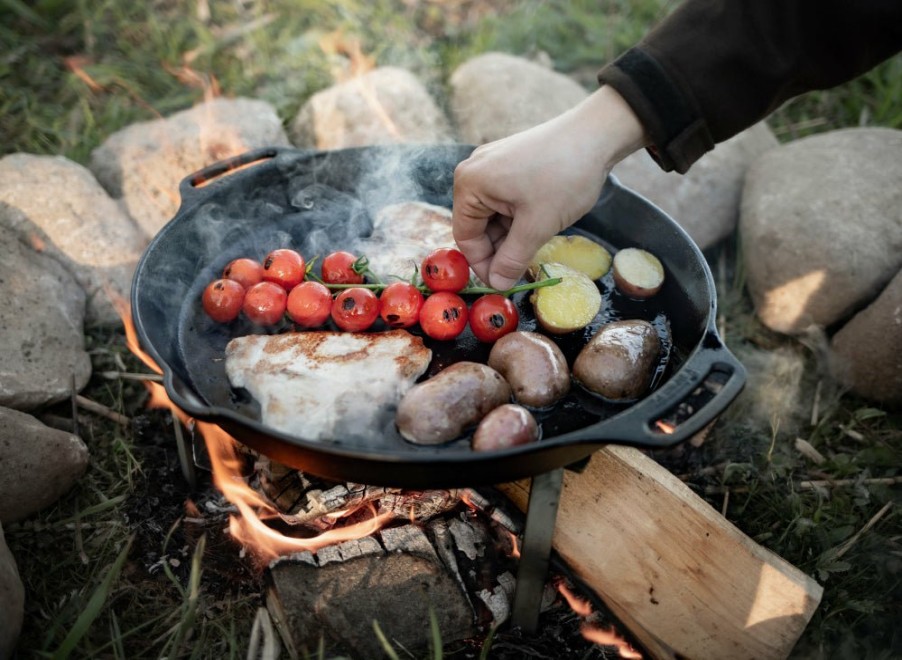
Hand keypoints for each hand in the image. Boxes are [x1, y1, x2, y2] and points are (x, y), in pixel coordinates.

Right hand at [452, 85, 647, 289]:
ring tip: (538, 241)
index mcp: (470, 184)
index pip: (465, 237)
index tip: (504, 283)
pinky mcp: (509, 162)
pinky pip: (505, 200)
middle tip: (523, 267)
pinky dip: (519, 217)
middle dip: (500, 249)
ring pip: (494, 215)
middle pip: (478, 226)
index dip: (483, 265)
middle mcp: (473, 171)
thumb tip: (497, 285)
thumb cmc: (563, 176)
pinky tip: (540, 223)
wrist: (597, 134)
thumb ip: (512, 259)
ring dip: (512, 234)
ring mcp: (492, 165)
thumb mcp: (537, 226)